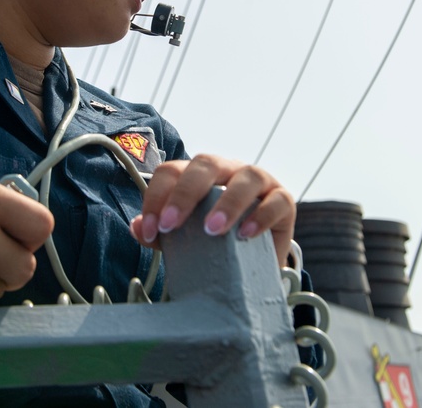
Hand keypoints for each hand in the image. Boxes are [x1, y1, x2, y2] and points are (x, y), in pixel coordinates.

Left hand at [129, 155, 295, 264]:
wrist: (255, 258)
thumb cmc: (215, 241)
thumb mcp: (185, 238)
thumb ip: (159, 232)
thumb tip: (137, 228)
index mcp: (198, 174)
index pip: (173, 171)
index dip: (158, 197)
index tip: (151, 229)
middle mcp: (228, 170)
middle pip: (206, 165)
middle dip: (185, 193)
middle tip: (170, 225)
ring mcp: (259, 181)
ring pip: (246, 177)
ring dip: (227, 202)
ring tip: (211, 230)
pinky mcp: (283, 200)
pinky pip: (277, 201)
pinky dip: (262, 216)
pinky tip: (246, 235)